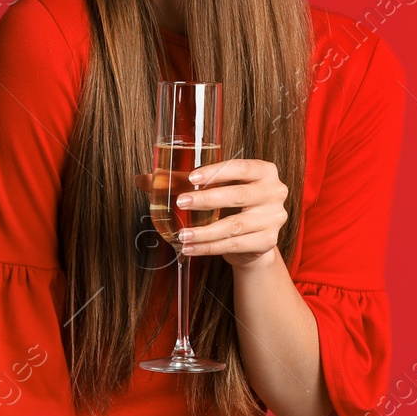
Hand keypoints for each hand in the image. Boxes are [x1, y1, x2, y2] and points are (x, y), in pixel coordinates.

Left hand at [134, 157, 287, 268]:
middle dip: (206, 200)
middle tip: (180, 203)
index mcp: (265, 171)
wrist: (255, 237)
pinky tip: (190, 248)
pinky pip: (234, 245)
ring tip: (181, 234)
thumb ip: (180, 181)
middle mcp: (274, 192)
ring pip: (234, 226)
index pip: (242, 167)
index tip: (191, 179)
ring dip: (205, 231)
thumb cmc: (232, 205)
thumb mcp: (215, 188)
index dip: (217, 172)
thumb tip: (142, 179)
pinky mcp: (267, 242)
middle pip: (238, 195)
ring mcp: (273, 218)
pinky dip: (209, 248)